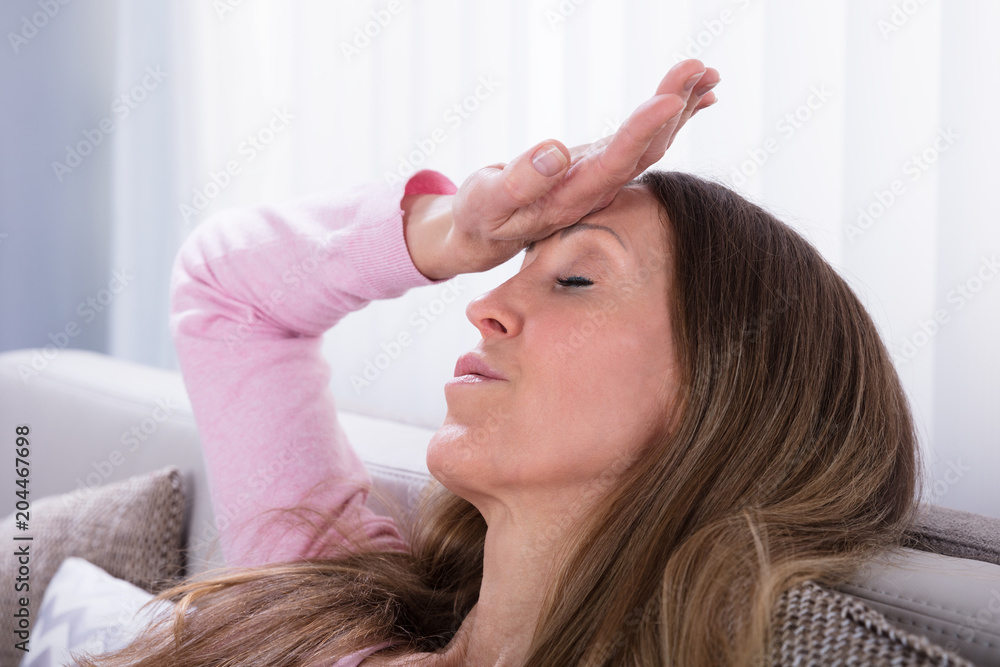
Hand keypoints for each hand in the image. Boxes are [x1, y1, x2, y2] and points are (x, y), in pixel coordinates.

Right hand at [403, 59, 718, 279]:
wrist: (486, 232)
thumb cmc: (482, 214)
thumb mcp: (489, 200)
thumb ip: (520, 181)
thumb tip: (555, 153)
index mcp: (572, 197)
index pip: (616, 163)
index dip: (643, 131)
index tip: (669, 100)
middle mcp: (598, 189)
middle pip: (646, 149)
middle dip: (672, 106)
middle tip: (698, 68)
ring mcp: (603, 178)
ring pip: (651, 143)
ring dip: (679, 107)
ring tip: (705, 73)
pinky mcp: (601, 166)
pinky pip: (643, 141)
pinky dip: (669, 117)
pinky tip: (694, 98)